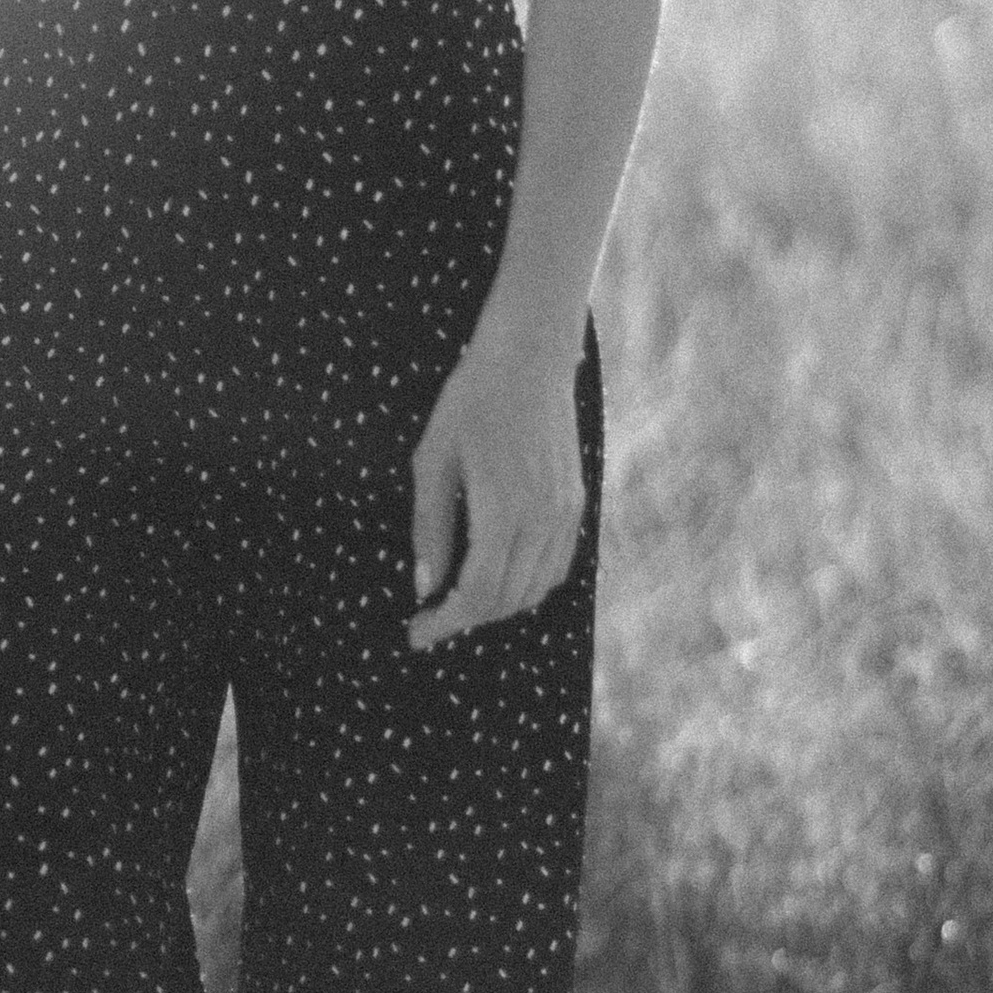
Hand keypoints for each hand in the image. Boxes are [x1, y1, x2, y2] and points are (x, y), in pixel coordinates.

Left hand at [406, 308, 585, 652]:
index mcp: (503, 509)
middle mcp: (542, 518)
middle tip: (430, 620)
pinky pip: (557, 566)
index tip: (416, 634)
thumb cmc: (470, 402)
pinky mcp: (577, 502)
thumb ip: (430, 527)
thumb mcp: (432, 460)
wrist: (530, 358)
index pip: (477, 593)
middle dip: (466, 619)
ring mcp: (565, 512)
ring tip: (459, 601)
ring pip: (536, 590)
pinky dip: (527, 585)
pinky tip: (499, 577)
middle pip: (507, 600)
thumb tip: (425, 587)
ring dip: (497, 607)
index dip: (446, 623)